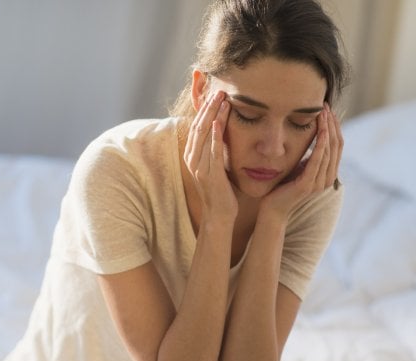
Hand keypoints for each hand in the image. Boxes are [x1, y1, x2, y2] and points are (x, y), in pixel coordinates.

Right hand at [183, 90, 237, 223]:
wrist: (220, 215)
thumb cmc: (222, 191)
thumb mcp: (216, 166)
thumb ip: (216, 150)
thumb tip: (223, 132)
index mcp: (192, 156)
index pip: (197, 126)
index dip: (204, 109)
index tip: (215, 94)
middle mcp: (192, 159)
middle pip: (198, 126)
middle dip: (208, 107)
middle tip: (219, 90)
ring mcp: (199, 167)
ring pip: (204, 135)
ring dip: (213, 115)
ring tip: (222, 99)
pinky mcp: (209, 174)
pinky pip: (212, 150)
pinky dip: (215, 135)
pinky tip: (220, 121)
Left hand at [261, 103, 342, 219]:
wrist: (272, 208)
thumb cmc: (283, 186)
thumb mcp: (300, 166)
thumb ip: (311, 156)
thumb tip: (316, 135)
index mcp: (328, 173)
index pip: (337, 145)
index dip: (335, 126)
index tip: (328, 109)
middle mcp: (328, 178)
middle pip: (336, 145)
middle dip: (332, 123)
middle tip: (326, 105)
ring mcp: (319, 183)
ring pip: (329, 150)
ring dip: (327, 129)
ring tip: (322, 112)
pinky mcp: (308, 184)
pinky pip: (318, 160)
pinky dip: (320, 143)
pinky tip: (319, 130)